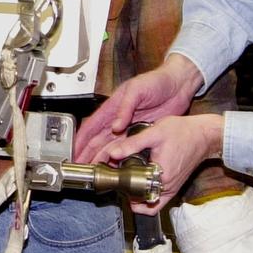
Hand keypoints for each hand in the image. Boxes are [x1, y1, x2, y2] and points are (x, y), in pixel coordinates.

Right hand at [73, 55, 203, 163]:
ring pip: (111, 146)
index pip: (92, 125)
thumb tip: (115, 126)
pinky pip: (128, 148)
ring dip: (101, 158)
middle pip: (98, 140)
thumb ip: (125, 107)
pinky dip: (119, 158)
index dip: (81, 139)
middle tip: (81, 167)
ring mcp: (130, 127)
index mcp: (113, 106)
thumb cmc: (157, 81)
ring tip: (95, 171)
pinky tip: (115, 166)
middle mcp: (119, 119)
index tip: (74, 151)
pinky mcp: (142, 133)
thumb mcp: (138, 89)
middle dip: (88, 153)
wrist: (178, 86)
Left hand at [86, 114, 223, 212]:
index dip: (120, 186)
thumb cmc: (183, 132)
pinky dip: (147, 199)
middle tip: (117, 178)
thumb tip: (113, 153)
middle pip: (140, 200)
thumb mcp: (154, 133)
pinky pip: (158, 201)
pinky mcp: (175, 188)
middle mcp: (167, 188)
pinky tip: (139, 186)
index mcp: (161, 177)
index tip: (112, 176)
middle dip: (126, 192)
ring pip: (149, 204)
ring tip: (126, 181)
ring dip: (136, 197)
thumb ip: (132, 144)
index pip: (134, 193)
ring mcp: (172, 190)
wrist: (205, 134)